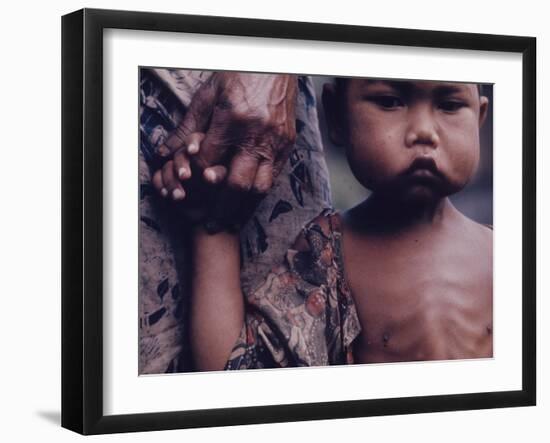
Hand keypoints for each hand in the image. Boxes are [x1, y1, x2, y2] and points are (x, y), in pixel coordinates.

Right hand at [152, 132, 227, 223]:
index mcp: (205, 148)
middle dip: (181, 164)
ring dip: (171, 179)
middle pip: (180, 153)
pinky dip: (160, 184)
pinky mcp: (167, 178)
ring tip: (179, 195)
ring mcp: (176, 166)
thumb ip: (219, 175)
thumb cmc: (226, 195)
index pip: (195, 139)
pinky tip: (166, 194)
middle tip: (185, 177)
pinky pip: (158, 177)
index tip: (193, 151)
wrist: (216, 214)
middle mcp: (189, 156)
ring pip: (168, 165)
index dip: (193, 143)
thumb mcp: (227, 181)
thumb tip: (208, 176)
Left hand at [154, 72, 297, 224]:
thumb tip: (164, 152)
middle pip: (236, 184)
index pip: (209, 162)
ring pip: (260, 187)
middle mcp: (255, 135)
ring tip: (232, 222)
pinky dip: (260, 193)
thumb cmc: (240, 76)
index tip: (191, 193)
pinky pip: (274, 177)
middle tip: (211, 225)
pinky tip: (250, 202)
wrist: (277, 65)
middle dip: (221, 209)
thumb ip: (187, 126)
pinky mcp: (287, 144)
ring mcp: (275, 142)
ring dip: (244, 209)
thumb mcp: (208, 95)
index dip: (197, 181)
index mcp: (232, 119)